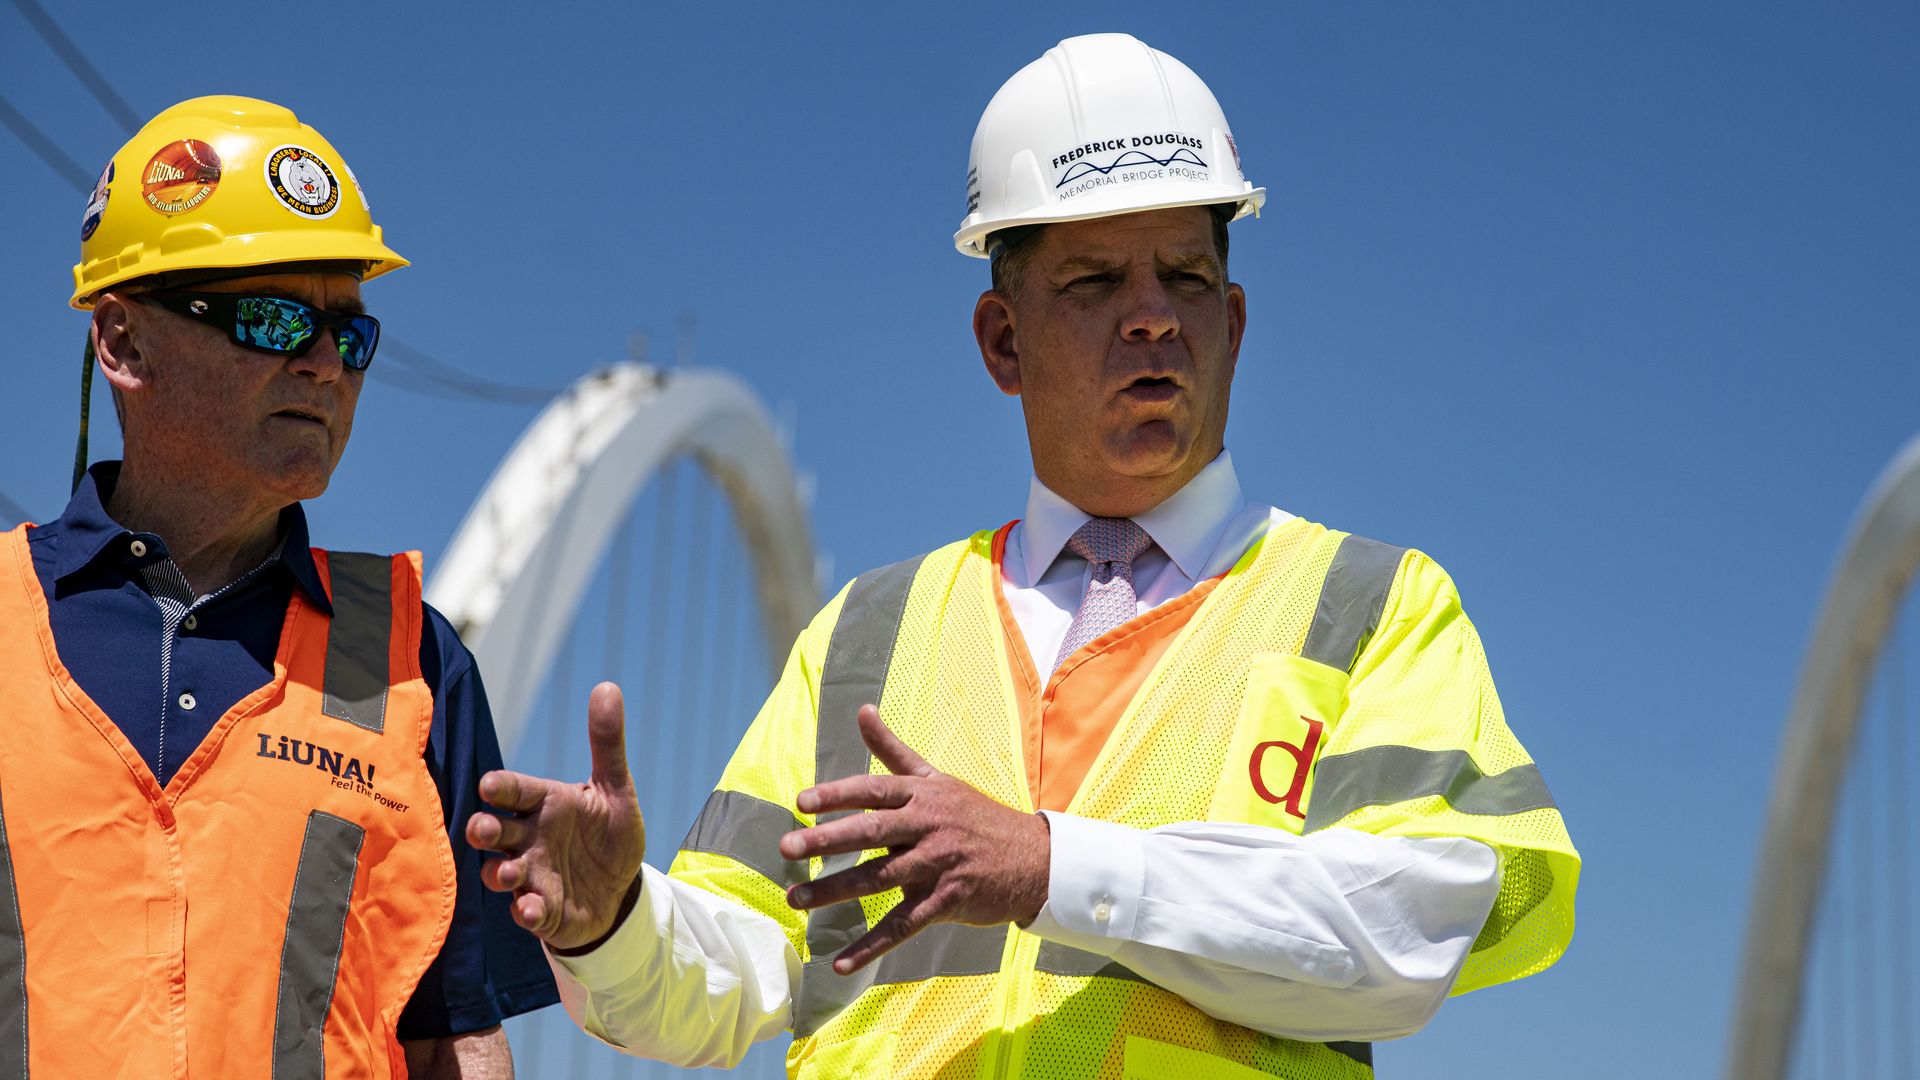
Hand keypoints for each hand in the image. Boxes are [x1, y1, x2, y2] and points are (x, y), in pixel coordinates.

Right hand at [466, 681, 646, 952]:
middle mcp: (529, 838)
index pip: (515, 790)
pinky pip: (526, 912)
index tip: (490, 785)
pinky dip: (526, 911)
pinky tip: (533, 909)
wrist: (621, 889)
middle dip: (484, 829)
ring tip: (510, 872)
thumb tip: (607, 686)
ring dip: (500, 873)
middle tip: (483, 828)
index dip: (501, 788)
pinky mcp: (542, 909)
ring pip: (500, 873)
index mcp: (544, 803)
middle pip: (494, 831)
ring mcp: (531, 875)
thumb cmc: (608, 833)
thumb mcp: (615, 789)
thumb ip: (607, 743)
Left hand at [779, 705, 1050, 973]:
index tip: (801, 804)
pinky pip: (903, 925)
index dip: (837, 796)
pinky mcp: (947, 900)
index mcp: (923, 794)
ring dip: (836, 891)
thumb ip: (893, 749)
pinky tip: (840, 961)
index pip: (873, 790)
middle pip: (872, 831)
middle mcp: (929, 825)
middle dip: (827, 840)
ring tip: (796, 899)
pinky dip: (871, 946)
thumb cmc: (975, 816)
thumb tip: (861, 709)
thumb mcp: (936, 779)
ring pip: (880, 878)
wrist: (1034, 859)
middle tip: (787, 848)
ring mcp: (938, 863)